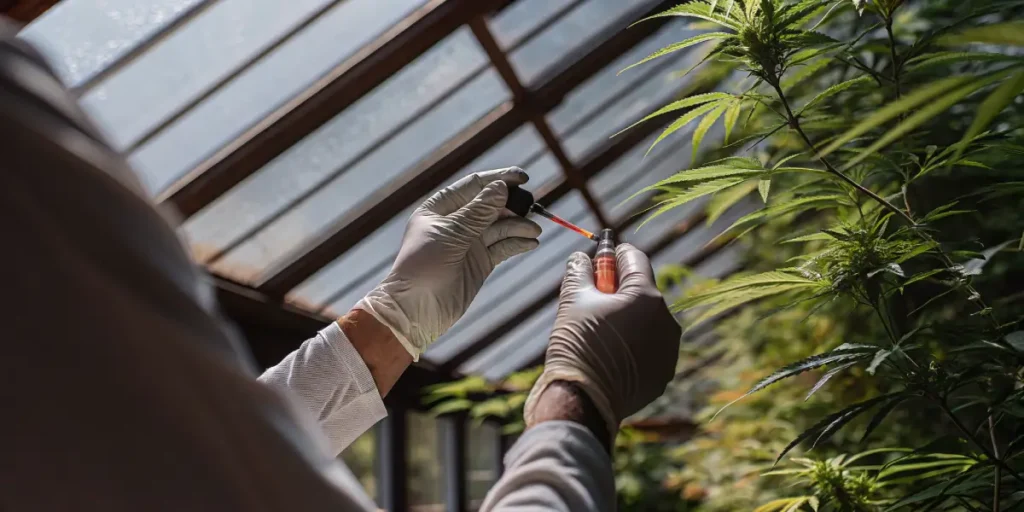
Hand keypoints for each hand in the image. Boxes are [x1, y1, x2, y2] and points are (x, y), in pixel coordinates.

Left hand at [356, 168, 540, 359]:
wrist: (416, 310)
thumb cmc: (424, 266)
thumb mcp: (451, 234)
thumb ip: (478, 211)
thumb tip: (501, 186)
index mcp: (440, 207)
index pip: (474, 185)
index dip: (499, 179)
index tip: (523, 177)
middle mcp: (456, 222)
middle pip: (491, 205)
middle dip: (512, 205)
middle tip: (531, 208)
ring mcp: (469, 243)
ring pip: (500, 226)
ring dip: (519, 225)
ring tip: (534, 230)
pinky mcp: (481, 262)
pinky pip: (503, 247)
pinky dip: (517, 243)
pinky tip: (531, 242)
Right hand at [523, 244, 680, 440]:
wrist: (583, 401)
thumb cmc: (577, 344)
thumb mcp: (572, 299)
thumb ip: (578, 270)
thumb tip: (581, 257)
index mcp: (646, 296)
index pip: (633, 258)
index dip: (613, 255)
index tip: (599, 260)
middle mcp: (666, 319)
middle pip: (641, 291)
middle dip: (617, 291)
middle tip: (591, 302)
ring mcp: (669, 349)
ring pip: (647, 321)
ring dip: (627, 320)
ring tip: (599, 335)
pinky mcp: (664, 373)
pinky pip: (649, 348)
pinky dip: (633, 346)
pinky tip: (610, 356)